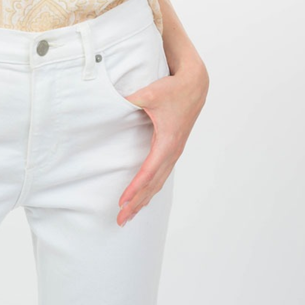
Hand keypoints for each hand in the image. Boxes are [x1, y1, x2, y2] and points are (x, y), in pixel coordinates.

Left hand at [116, 61, 208, 226]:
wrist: (195, 84)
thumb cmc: (173, 89)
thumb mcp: (150, 93)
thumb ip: (129, 100)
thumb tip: (109, 103)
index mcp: (167, 142)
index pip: (148, 172)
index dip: (134, 189)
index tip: (122, 202)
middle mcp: (172, 152)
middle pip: (153, 184)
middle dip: (137, 203)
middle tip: (121, 220)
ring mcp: (174, 152)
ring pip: (158, 182)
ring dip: (144, 199)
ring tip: (130, 215)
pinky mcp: (173, 148)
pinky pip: (161, 174)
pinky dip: (151, 188)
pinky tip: (144, 196)